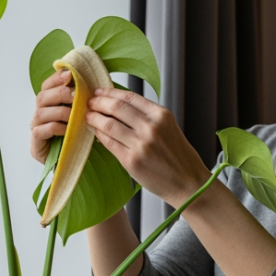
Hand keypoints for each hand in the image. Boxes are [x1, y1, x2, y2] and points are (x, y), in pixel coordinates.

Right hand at [30, 71, 74, 163]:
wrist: (72, 163)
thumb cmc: (78, 138)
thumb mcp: (82, 116)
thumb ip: (82, 102)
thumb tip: (94, 85)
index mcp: (49, 105)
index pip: (47, 86)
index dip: (56, 79)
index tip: (70, 74)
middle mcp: (40, 114)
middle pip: (42, 97)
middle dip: (59, 93)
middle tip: (75, 95)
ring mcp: (36, 128)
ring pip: (40, 113)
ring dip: (60, 111)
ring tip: (74, 115)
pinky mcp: (35, 144)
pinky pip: (41, 131)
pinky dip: (55, 127)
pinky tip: (67, 130)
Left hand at [86, 88, 212, 207]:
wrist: (188, 183)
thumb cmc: (179, 158)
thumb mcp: (169, 128)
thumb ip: (148, 117)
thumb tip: (120, 106)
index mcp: (162, 115)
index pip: (129, 96)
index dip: (110, 92)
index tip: (99, 92)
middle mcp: (151, 127)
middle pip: (116, 107)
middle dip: (98, 102)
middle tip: (89, 103)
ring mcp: (141, 144)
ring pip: (108, 123)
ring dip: (94, 118)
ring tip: (87, 116)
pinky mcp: (131, 160)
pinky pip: (109, 143)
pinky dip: (99, 135)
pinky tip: (95, 132)